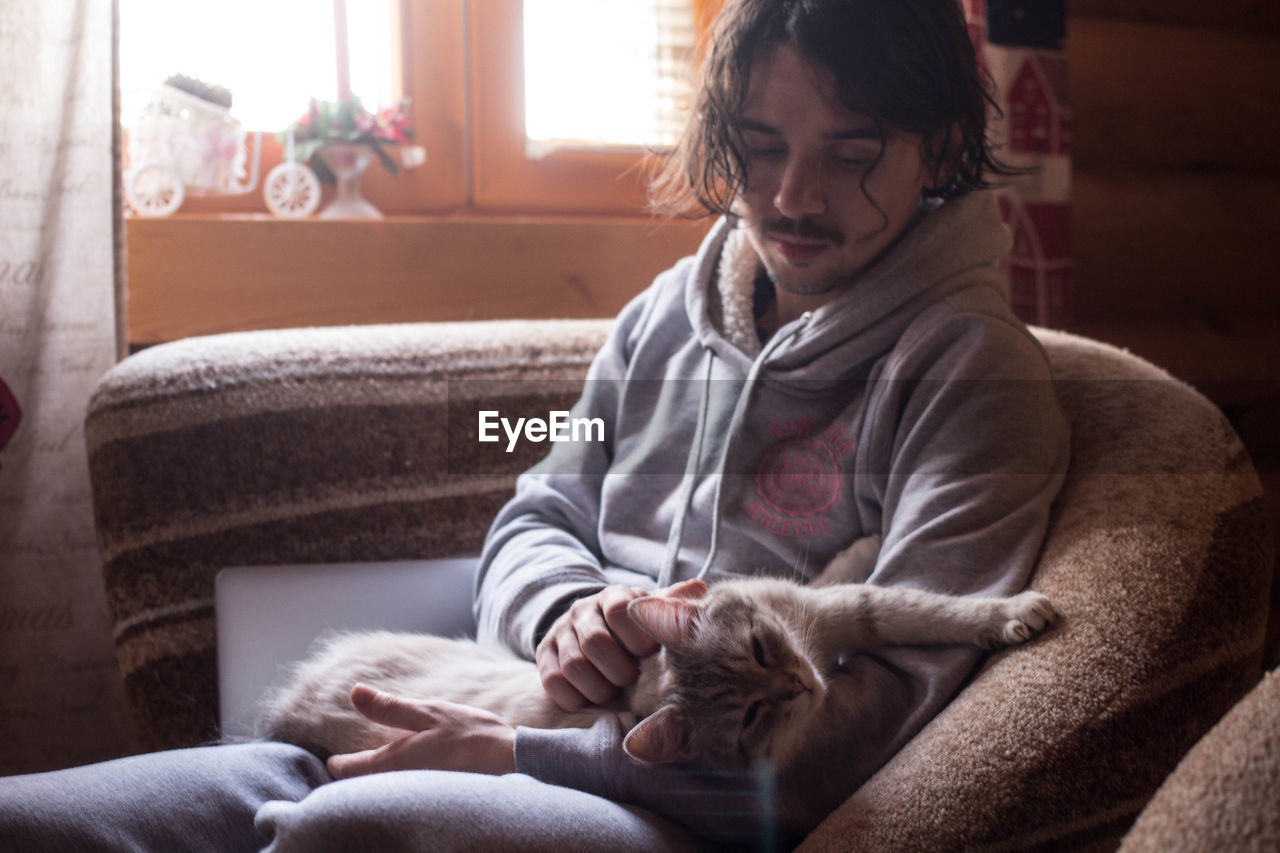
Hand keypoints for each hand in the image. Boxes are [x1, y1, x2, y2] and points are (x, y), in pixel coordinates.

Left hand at [326, 684, 515, 779]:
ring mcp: (418, 795)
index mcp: (394, 763)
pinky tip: (412, 778)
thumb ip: (390, 708)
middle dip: (356, 778)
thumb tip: (355, 693)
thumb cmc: (470, 736)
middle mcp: (401, 785)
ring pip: (387, 792)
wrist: (510, 763)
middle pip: (367, 787)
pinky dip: (402, 788)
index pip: (351, 770)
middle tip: (349, 769)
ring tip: (379, 773)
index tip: (333, 761)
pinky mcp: (435, 801)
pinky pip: (408, 795)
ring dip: (379, 783)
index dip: (339, 765)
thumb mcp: (428, 713)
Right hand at [535, 579, 707, 711]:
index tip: (647, 655)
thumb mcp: (656, 616)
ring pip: (574, 664)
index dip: (636, 638)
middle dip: (618, 670)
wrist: (598, 632)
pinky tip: (590, 700)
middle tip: (631, 681)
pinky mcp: (545, 655)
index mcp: (615, 597)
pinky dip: (574, 697)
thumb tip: (699, 588)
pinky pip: (552, 680)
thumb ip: (674, 605)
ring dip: (598, 688)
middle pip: (595, 642)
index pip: (620, 611)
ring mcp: (561, 632)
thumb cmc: (638, 630)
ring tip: (613, 694)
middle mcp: (583, 610)